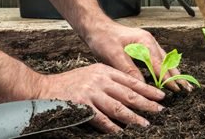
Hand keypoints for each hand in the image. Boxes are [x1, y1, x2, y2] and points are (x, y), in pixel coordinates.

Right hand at [37, 64, 164, 133]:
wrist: (45, 89)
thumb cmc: (70, 84)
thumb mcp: (91, 75)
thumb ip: (108, 82)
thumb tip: (128, 95)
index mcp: (104, 71)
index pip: (130, 80)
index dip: (147, 89)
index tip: (160, 96)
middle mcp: (100, 80)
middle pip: (128, 93)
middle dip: (146, 103)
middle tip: (159, 110)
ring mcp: (91, 92)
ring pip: (118, 107)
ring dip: (133, 117)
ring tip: (145, 124)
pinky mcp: (82, 105)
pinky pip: (100, 118)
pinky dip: (111, 126)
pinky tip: (120, 132)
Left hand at [91, 23, 185, 91]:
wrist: (96, 27)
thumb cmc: (104, 39)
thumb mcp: (114, 56)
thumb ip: (130, 70)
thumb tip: (142, 86)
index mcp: (145, 42)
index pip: (160, 65)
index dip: (169, 79)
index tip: (178, 91)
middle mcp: (149, 41)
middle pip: (167, 61)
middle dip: (177, 76)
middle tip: (187, 90)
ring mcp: (147, 43)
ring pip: (164, 60)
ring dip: (173, 72)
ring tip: (182, 85)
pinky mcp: (143, 47)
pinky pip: (158, 59)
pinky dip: (165, 68)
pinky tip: (167, 76)